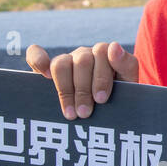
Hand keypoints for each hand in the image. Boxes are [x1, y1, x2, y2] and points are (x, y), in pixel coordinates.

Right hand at [25, 42, 140, 119]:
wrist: (107, 118)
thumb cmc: (119, 102)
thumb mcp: (130, 87)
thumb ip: (127, 66)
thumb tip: (114, 46)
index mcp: (107, 56)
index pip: (103, 53)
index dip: (100, 77)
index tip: (101, 100)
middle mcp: (87, 55)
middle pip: (82, 61)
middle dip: (83, 90)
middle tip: (85, 114)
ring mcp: (67, 60)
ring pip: (61, 63)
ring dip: (65, 89)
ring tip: (70, 113)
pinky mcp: (47, 68)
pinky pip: (36, 55)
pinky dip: (37, 60)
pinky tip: (42, 75)